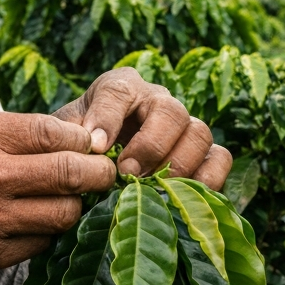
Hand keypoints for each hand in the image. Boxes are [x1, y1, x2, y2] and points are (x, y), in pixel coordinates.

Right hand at [0, 112, 115, 284]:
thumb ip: (5, 130)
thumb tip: (63, 135)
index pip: (53, 131)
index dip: (83, 136)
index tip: (91, 141)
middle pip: (72, 172)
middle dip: (98, 171)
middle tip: (104, 171)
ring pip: (65, 213)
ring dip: (76, 204)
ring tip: (70, 197)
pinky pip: (42, 242)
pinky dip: (48, 230)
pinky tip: (38, 221)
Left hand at [53, 67, 231, 189]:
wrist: (96, 160)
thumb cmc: (78, 144)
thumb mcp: (64, 135)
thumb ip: (67, 138)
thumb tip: (86, 151)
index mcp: (120, 87)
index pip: (118, 91)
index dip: (108, 117)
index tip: (96, 147)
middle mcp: (158, 100)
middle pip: (170, 111)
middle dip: (150, 145)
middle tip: (127, 172)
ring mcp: (185, 125)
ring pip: (199, 132)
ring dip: (178, 164)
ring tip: (152, 188)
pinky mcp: (204, 152)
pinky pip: (220, 157)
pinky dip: (208, 177)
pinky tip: (181, 197)